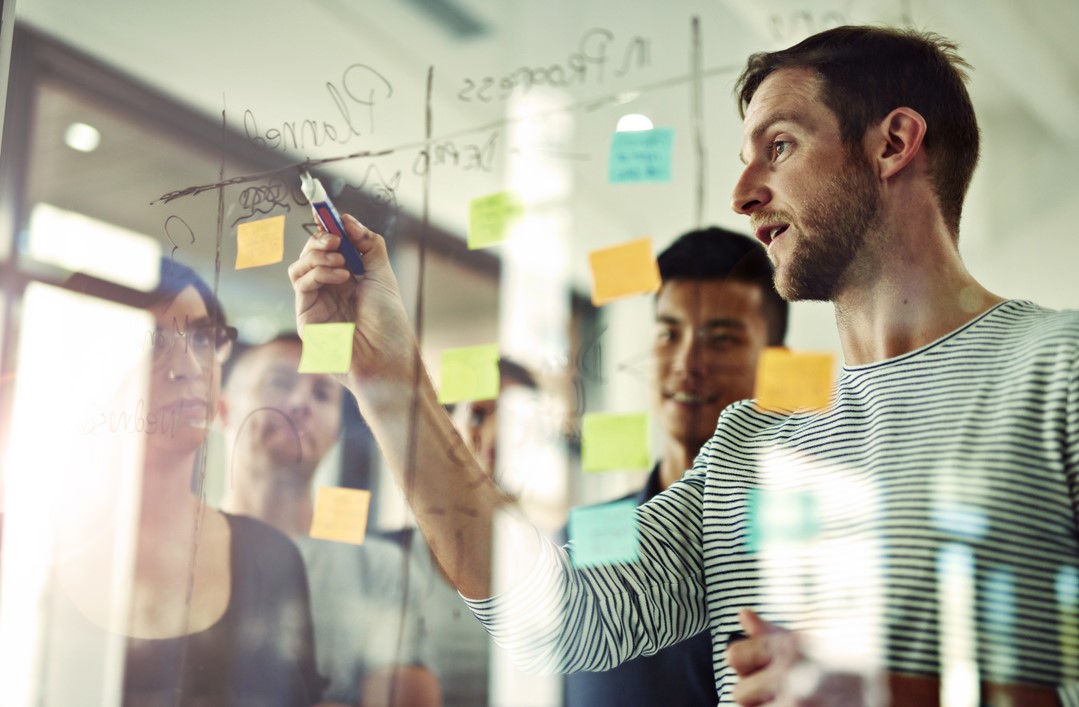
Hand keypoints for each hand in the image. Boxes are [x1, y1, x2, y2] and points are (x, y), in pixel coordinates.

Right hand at [287, 214, 417, 386]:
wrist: (387, 357)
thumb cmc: (389, 322)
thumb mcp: (382, 275)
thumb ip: (367, 245)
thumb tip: (346, 219)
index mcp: (348, 279)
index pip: (330, 247)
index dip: (326, 228)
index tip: (326, 210)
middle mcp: (330, 290)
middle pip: (311, 253)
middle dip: (321, 239)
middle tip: (336, 238)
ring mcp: (316, 304)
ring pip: (300, 266)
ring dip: (318, 255)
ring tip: (341, 260)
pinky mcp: (306, 318)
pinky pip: (301, 284)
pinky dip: (318, 272)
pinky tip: (340, 276)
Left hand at [726, 609, 875, 706]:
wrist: (893, 691)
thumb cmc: (854, 658)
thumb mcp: (816, 635)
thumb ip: (774, 631)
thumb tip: (745, 616)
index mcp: (792, 646)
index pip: (735, 656)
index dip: (746, 662)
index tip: (757, 666)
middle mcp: (793, 676)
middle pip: (741, 692)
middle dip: (756, 693)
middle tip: (781, 689)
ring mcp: (799, 703)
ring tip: (790, 700)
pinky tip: (797, 705)